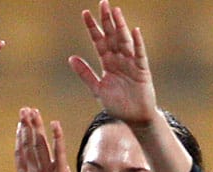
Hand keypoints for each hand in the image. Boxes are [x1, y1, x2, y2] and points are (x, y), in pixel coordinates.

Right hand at [14, 108, 75, 171]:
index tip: (19, 126)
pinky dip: (56, 136)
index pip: (21, 154)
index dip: (19, 138)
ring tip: (33, 111)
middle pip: (28, 144)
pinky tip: (54, 123)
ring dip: (36, 126)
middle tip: (24, 110)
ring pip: (39, 143)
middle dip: (25, 126)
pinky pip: (58, 150)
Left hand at [68, 0, 157, 128]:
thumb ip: (85, 73)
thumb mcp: (97, 88)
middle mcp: (119, 59)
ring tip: (115, 12)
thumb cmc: (117, 104)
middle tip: (103, 3)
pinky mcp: (142, 71)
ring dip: (120, 26)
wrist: (134, 118)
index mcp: (107, 62)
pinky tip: (134, 31)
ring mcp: (131, 63)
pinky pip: (139, 55)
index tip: (85, 13)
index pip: (98, 41)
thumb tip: (71, 58)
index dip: (92, 27)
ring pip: (124, 41)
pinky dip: (137, 43)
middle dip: (107, 20)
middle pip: (112, 36)